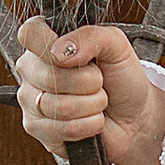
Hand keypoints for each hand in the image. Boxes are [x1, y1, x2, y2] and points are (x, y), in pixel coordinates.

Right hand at [15, 18, 164, 164]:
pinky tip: (91, 120)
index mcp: (45, 43)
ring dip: (92, 105)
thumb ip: (90, 36)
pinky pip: (62, 129)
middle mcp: (32, 72)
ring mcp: (31, 102)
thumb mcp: (116, 45)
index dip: (52, 44)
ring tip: (97, 101)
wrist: (135, 116)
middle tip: (98, 82)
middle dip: (88, 82)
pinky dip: (88, 125)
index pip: (29, 33)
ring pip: (60, 107)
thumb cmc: (122, 79)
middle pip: (50, 76)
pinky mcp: (38, 131)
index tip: (76, 54)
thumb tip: (60, 52)